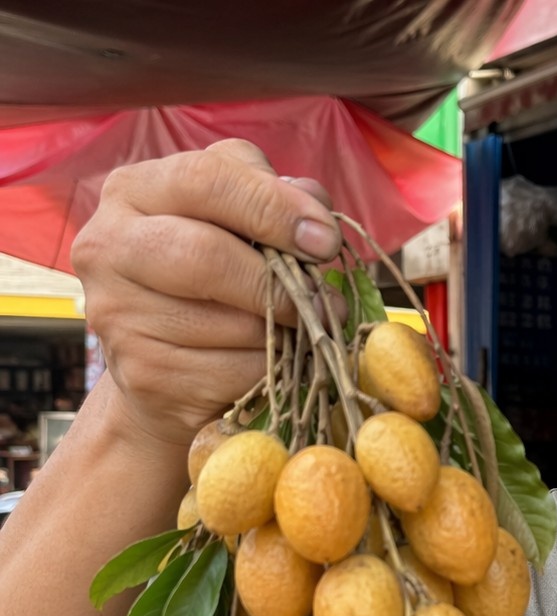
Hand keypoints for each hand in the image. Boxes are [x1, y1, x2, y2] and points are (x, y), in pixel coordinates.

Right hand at [71, 139, 342, 447]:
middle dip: (279, 280)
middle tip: (324, 299)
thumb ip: (275, 199)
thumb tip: (316, 208)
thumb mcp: (238, 221)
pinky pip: (232, 371)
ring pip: (229, 322)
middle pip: (206, 254)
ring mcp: (117, 311)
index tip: (325, 240)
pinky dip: (270, 368)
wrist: (166, 365)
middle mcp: (109, 244)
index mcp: (135, 189)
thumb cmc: (215, 277)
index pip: (205, 180)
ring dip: (284, 330)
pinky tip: (274, 361)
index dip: (274, 208)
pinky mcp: (142, 371)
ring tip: (302, 329)